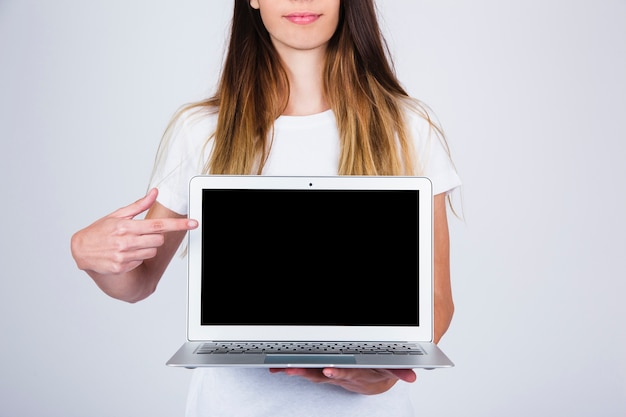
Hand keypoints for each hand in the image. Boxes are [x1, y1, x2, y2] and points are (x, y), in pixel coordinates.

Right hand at [71, 188, 196, 274]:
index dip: (178, 225)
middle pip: (159, 240)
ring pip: (152, 252)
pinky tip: (125, 253)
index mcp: (126, 226)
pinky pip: (141, 261)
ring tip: (131, 244)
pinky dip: (137, 257)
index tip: (193, 223)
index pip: (159, 225)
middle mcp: (126, 241)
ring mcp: (124, 255)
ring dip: (147, 248)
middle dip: (155, 236)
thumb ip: (139, 205)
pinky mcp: (122, 267)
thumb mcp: (117, 214)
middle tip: (141, 234)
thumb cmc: (100, 230)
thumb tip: (154, 192)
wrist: (81, 250)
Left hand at [269, 368, 416, 394]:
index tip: (328, 370)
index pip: (347, 372)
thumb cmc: (377, 370)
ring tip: (281, 368)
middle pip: (322, 374)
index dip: (337, 372)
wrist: (370, 383)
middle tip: (292, 369)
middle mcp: (340, 374)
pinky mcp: (321, 371)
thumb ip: (400, 371)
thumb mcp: (391, 370)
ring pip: (310, 373)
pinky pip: (305, 371)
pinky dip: (292, 369)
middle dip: (306, 372)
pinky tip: (278, 367)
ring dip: (296, 372)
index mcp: (356, 372)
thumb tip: (413, 377)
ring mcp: (329, 374)